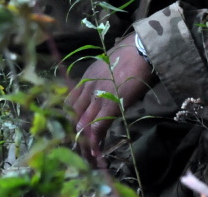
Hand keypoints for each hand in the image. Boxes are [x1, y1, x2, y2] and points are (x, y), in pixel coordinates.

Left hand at [65, 33, 154, 165]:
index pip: (68, 104)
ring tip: (85, 159)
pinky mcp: (110, 105)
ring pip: (82, 125)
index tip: (69, 135)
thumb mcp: (106, 66)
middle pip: (72, 117)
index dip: (67, 122)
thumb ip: (99, 81)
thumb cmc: (128, 56)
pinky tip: (96, 152)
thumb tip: (100, 93)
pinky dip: (96, 141)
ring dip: (83, 144)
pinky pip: (98, 127)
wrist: (140, 49)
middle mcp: (86, 88)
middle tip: (75, 153)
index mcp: (85, 79)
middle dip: (72, 137)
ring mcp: (96, 97)